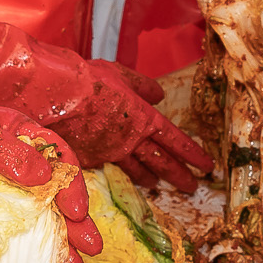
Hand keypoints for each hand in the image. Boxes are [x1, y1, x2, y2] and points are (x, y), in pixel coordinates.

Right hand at [0, 35, 212, 193]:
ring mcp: (109, 153)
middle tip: (192, 188)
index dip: (192, 153)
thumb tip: (159, 94)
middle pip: (161, 162)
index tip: (206, 165)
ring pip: (135, 170)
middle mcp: (130, 141)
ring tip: (157, 185)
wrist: (55, 96)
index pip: (175, 140)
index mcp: (144, 119)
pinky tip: (118, 173)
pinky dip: (115, 170)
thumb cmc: (89, 79)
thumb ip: (142, 86)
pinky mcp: (88, 160)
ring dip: (148, 178)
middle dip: (179, 175)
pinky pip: (107, 167)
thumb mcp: (121, 74)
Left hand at [0, 100, 103, 262]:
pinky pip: (19, 228)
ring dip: (63, 238)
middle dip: (78, 221)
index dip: (73, 185)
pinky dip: (33, 246)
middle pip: (61, 194)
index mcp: (29, 137)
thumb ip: (5, 150)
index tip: (76, 210)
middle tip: (92, 246)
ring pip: (45, 214)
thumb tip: (41, 176)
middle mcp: (28, 165)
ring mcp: (14, 189)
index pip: (61, 161)